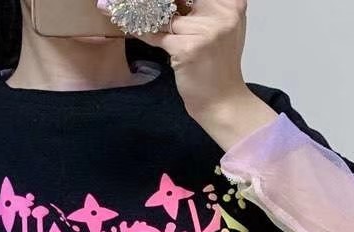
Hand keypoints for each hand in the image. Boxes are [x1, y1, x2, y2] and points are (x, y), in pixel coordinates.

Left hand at [97, 0, 277, 149]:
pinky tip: (131, 29)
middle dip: (152, 3)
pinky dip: (143, 33)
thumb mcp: (217, 29)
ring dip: (146, 19)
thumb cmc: (217, 67)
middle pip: (176, 0)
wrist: (221, 100)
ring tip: (125, 14)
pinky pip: (158, 35)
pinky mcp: (188, 48)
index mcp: (231, 3)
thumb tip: (164, 2)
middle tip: (123, 2)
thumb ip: (201, 9)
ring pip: (166, 18)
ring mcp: (206, 30)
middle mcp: (222, 12)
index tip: (149, 1)